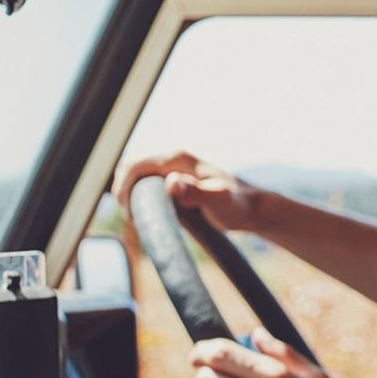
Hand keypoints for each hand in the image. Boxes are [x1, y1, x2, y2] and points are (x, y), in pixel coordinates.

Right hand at [112, 151, 261, 231]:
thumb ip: (195, 192)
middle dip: (124, 191)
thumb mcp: (217, 202)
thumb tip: (171, 183)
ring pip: (138, 175)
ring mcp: (174, 168)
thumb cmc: (237, 206)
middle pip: (131, 168)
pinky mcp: (176, 179)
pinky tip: (149, 215)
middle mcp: (174, 158)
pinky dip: (140, 197)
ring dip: (131, 194)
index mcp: (178, 158)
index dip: (124, 188)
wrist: (252, 208)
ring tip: (139, 219)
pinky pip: (148, 183)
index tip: (130, 214)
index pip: (135, 166)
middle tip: (133, 219)